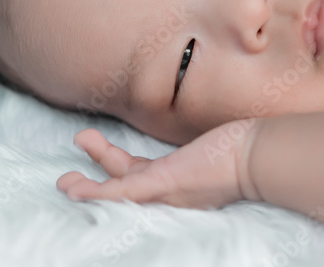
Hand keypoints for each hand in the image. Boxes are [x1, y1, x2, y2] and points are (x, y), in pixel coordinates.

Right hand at [57, 117, 265, 208]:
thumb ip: (204, 138)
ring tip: (63, 185)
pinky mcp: (163, 184)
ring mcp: (165, 192)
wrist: (260, 158)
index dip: (121, 177)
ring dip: (87, 189)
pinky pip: (123, 191)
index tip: (108, 164)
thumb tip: (214, 128)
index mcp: (180, 184)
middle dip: (96, 187)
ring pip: (119, 194)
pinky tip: (76, 189)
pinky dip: (97, 192)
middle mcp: (171, 195)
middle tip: (68, 182)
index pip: (143, 182)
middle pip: (128, 191)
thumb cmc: (245, 148)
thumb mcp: (217, 143)